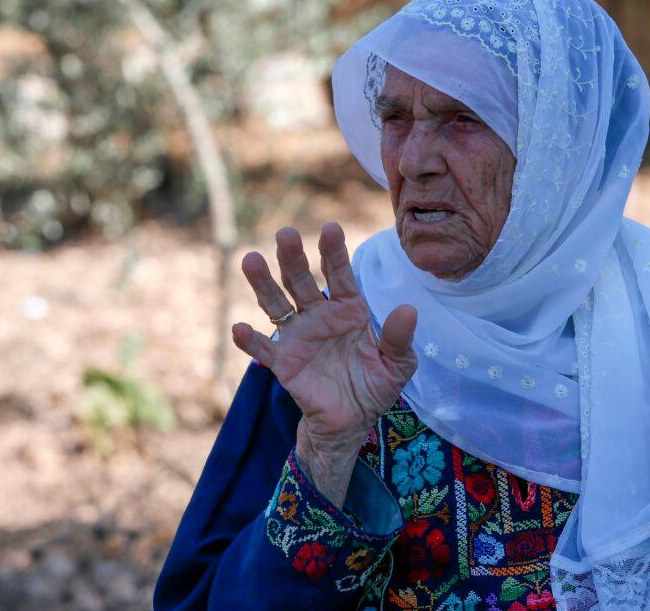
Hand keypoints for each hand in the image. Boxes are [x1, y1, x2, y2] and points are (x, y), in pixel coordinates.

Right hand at [231, 222, 417, 503]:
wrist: (352, 422)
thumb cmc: (375, 385)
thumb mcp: (398, 365)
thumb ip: (399, 339)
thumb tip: (408, 309)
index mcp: (349, 309)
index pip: (340, 275)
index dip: (334, 252)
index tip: (330, 228)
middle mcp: (320, 316)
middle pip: (301, 281)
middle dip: (293, 257)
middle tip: (285, 233)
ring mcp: (298, 337)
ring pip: (276, 304)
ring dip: (263, 283)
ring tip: (251, 260)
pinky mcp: (284, 363)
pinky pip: (264, 349)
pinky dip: (251, 340)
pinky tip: (241, 329)